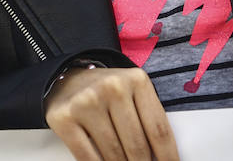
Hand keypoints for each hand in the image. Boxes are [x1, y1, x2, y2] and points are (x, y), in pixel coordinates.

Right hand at [43, 65, 178, 160]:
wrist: (68, 79)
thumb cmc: (107, 92)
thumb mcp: (134, 93)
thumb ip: (148, 118)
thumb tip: (161, 157)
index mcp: (137, 80)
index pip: (159, 129)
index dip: (167, 156)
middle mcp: (113, 88)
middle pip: (137, 145)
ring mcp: (87, 102)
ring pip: (114, 154)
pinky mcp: (65, 118)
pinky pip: (87, 157)